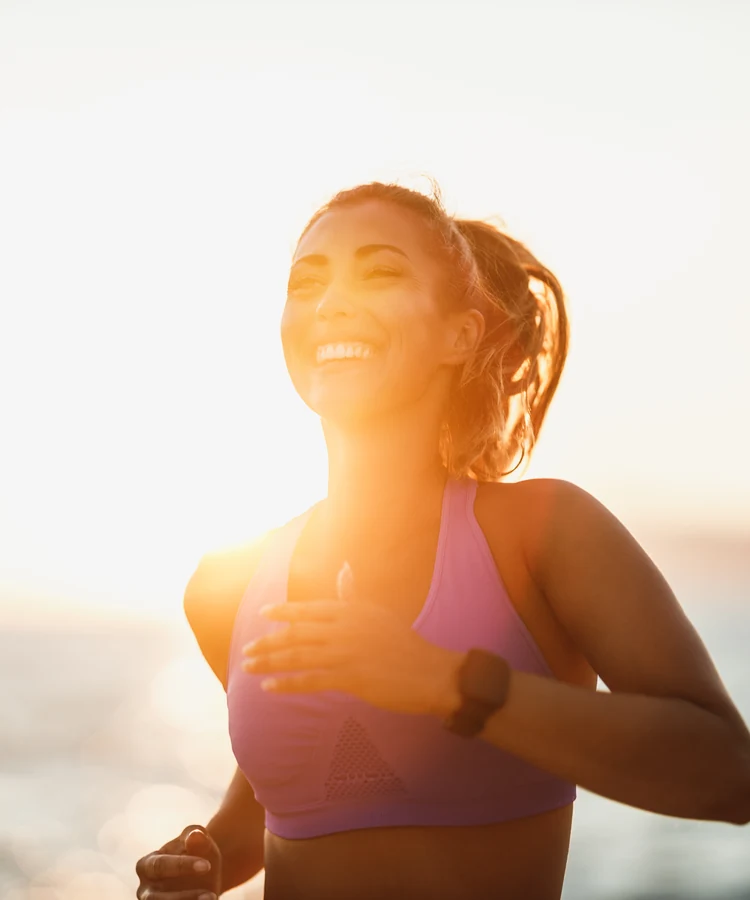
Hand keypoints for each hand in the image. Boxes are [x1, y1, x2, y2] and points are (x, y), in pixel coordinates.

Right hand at [135, 824, 221, 899]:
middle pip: (154, 898)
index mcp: (147, 864)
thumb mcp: (199, 840)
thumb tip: (194, 835)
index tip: (206, 866)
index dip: (182, 866)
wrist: (206, 871)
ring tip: (211, 897)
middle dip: (183, 896)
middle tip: (209, 893)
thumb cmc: (198, 851)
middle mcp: (144, 889)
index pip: (160, 865)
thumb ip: (196, 836)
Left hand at [241, 561, 462, 716]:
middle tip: (247, 650)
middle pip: (296, 634)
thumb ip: (353, 596)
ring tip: (249, 667)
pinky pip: (310, 681)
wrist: (430, 672)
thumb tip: (343, 570)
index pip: (309, 609)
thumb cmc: (404, 643)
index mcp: (350, 611)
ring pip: (297, 657)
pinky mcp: (350, 678)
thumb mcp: (377, 613)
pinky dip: (287, 684)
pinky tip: (269, 687)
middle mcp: (344, 628)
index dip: (283, 612)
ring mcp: (346, 653)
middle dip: (268, 642)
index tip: (263, 614)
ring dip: (269, 662)